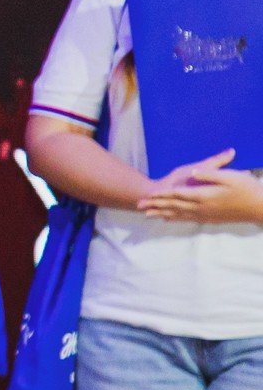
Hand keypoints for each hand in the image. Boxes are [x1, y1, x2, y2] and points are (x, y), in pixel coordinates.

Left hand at [135, 152, 262, 223]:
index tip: (147, 195)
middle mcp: (201, 207)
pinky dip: (176, 218)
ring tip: (147, 214)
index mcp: (203, 195)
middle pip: (174, 206)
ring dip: (162, 213)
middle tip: (139, 206)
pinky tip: (168, 219)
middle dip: (156, 205)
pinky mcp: (211, 219)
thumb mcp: (229, 176)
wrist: (260, 208)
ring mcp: (206, 215)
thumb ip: (210, 173)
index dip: (162, 194)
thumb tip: (195, 170)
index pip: (177, 195)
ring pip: (179, 214)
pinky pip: (188, 219)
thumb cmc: (247, 189)